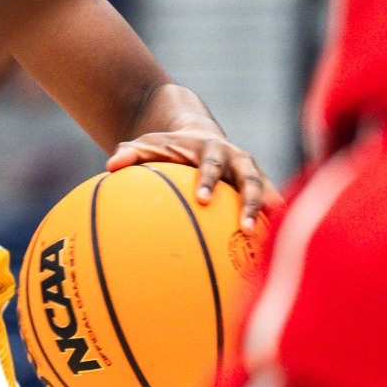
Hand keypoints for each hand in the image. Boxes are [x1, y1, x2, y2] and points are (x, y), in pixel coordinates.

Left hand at [107, 125, 280, 228]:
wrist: (198, 134)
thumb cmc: (168, 146)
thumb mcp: (149, 145)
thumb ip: (132, 153)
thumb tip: (111, 165)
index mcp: (211, 148)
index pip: (211, 164)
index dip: (209, 180)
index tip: (202, 199)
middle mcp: (237, 159)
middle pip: (250, 177)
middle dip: (250, 201)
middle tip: (245, 227)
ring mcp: (251, 173)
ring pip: (267, 191)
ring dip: (270, 215)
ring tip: (270, 242)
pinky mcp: (260, 186)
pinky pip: (271, 205)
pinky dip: (275, 224)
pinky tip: (275, 252)